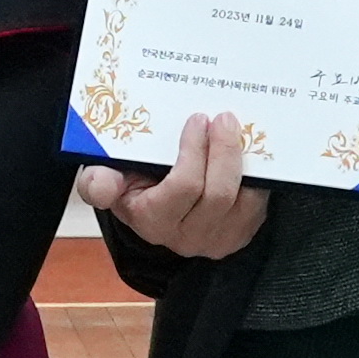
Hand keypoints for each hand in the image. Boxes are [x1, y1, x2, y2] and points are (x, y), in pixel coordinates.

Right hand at [75, 110, 262, 259]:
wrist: (157, 214)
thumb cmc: (135, 189)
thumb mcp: (110, 183)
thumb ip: (99, 182)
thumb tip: (99, 181)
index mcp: (152, 221)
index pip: (182, 188)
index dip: (194, 151)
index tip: (197, 119)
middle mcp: (187, 236)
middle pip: (218, 194)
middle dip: (224, 150)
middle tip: (224, 118)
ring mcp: (218, 239)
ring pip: (244, 199)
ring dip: (243, 161)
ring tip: (237, 131)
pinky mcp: (241, 234)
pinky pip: (259, 203)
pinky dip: (256, 175)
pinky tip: (248, 151)